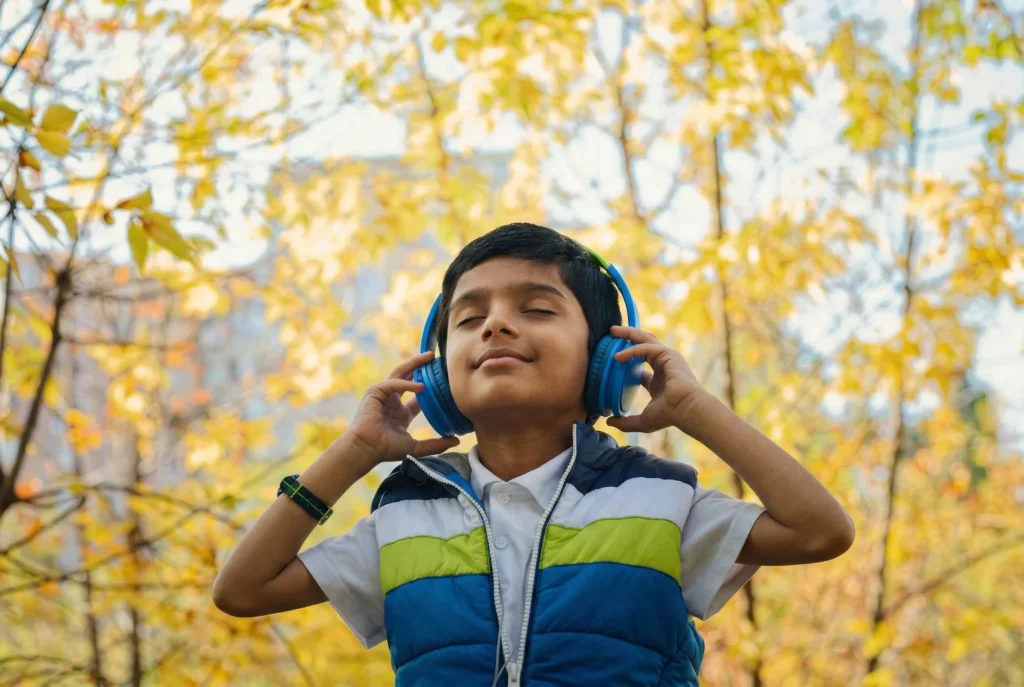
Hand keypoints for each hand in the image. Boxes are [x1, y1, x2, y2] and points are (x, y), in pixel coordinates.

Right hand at [343, 351, 460, 469]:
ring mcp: (383, 395)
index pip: (418, 396)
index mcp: (400, 413)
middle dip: (420, 366)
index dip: (430, 386)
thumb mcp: (416, 447)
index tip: (444, 379)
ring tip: (429, 357)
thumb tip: (457, 441)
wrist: (366, 449)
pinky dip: (406, 383)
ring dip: (414, 364)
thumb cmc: (386, 449)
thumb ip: (436, 444)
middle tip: (435, 358)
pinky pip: (393, 383)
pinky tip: (420, 386)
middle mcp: (392, 401)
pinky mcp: (374, 392)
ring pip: (399, 373)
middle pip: (408, 377)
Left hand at [605, 325, 705, 433]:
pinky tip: (618, 357)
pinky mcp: (668, 354)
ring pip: (645, 339)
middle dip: (627, 337)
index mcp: (658, 379)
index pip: (641, 363)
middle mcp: (663, 365)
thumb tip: (608, 422)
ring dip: (629, 333)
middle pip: (643, 344)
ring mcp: (667, 358)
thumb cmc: (669, 415)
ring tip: (612, 331)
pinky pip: (646, 347)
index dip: (626, 358)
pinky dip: (631, 350)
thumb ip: (626, 422)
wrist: (686, 410)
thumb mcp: (643, 420)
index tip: (611, 357)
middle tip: (611, 333)